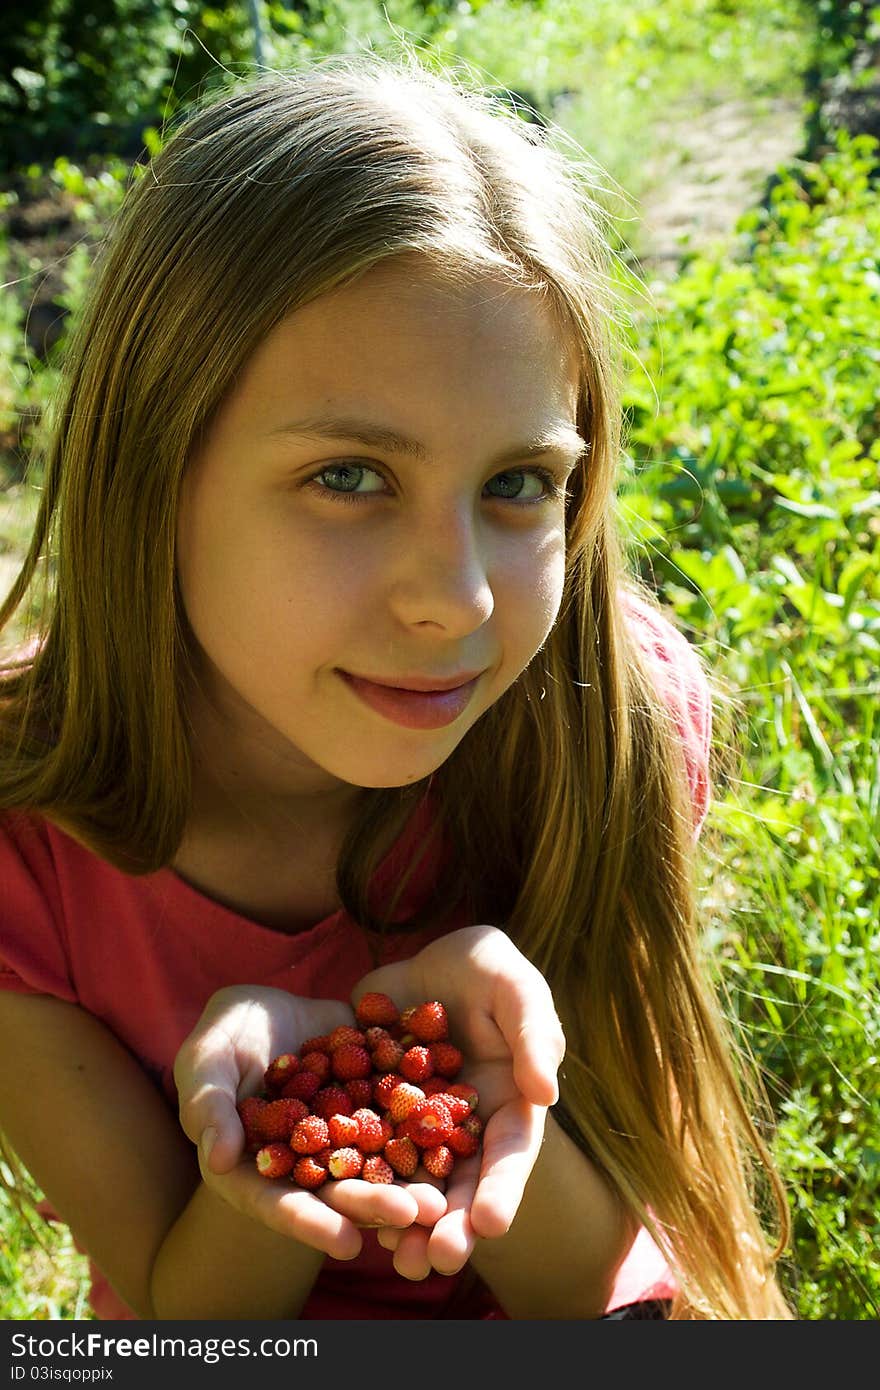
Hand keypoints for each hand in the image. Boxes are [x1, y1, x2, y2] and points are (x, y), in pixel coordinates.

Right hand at [173, 986, 445, 1260]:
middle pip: (337, 1191)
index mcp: (257, 1169)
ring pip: (374, 1163)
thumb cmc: (221, 1035)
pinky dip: (424, 1128)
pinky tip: (456, 1134)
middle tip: (417, 1216)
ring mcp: (341, 1135)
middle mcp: (305, 1163)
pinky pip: (398, 1117)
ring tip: (444, 1196)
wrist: (267, 1001)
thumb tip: (218, 1159)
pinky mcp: (371, 1102)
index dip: (310, 1224)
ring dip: (408, 1181)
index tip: (346, 1245)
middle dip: (375, 1205)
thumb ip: (209, 1107)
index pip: (279, 1204)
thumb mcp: (206, 1061)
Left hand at [351, 925, 565, 1278]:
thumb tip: (548, 1094)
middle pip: (460, 1185)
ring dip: (405, 1222)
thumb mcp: (517, 988)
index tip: (490, 1225)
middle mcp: (464, 1129)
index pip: (510, 1155)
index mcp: (509, 1106)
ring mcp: (417, 1126)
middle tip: (436, 1262)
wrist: (430, 957)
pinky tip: (342, 1209)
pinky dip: (356, 1180)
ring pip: (412, 1182)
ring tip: (396, 1259)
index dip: (502, 1190)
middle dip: (451, 1226)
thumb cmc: (490, 969)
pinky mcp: (372, 1111)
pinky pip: (362, 1150)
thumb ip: (534, 1035)